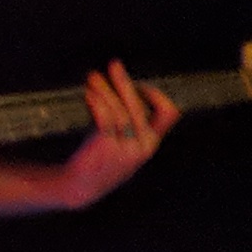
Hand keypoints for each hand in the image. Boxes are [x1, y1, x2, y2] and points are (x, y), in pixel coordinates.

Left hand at [55, 59, 179, 206]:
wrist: (83, 187)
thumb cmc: (102, 158)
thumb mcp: (124, 141)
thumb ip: (128, 119)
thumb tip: (120, 83)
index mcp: (151, 143)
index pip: (169, 114)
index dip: (156, 95)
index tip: (139, 84)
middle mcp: (142, 146)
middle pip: (138, 106)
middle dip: (124, 83)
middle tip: (114, 64)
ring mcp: (124, 148)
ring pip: (118, 111)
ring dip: (104, 90)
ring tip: (92, 77)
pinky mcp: (105, 148)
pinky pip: (104, 119)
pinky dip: (97, 103)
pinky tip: (89, 93)